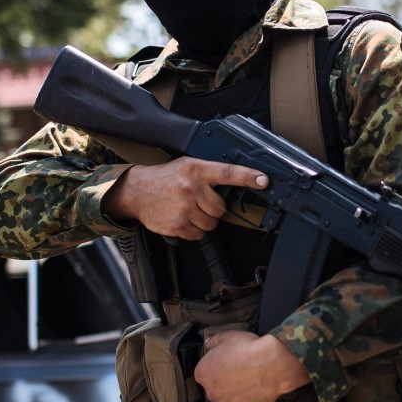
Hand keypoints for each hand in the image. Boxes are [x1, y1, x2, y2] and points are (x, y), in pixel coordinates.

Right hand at [102, 157, 267, 239]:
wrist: (137, 191)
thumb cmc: (166, 178)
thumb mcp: (187, 166)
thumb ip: (209, 174)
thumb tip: (236, 184)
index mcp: (197, 169)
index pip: (228, 173)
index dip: (249, 177)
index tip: (264, 181)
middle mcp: (191, 188)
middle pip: (221, 208)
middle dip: (213, 208)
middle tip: (199, 201)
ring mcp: (184, 208)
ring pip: (212, 224)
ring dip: (204, 220)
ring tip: (189, 209)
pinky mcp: (177, 225)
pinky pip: (198, 235)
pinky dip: (193, 230)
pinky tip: (182, 218)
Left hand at [194, 331, 309, 401]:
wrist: (272, 362)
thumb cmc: (248, 348)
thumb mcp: (228, 337)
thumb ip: (214, 341)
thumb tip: (209, 344)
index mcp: (203, 374)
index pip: (205, 371)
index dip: (217, 365)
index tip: (227, 360)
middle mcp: (212, 392)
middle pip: (216, 386)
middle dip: (225, 379)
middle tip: (239, 368)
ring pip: (230, 397)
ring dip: (236, 390)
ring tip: (250, 376)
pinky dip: (249, 398)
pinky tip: (257, 386)